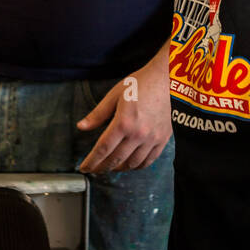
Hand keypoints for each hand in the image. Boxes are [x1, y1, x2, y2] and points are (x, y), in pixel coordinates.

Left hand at [77, 53, 171, 173]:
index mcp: (124, 122)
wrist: (168, 79)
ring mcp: (152, 139)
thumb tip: (82, 127)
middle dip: (102, 167)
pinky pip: (148, 161)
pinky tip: (129, 164)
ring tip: (110, 166)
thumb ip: (98, 114)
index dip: (92, 161)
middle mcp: (138, 134)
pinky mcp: (162, 139)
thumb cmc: (141, 83)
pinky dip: (136, 166)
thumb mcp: (115, 95)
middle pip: (116, 159)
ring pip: (132, 163)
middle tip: (94, 169)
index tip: (84, 167)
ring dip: (118, 168)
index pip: (103, 149)